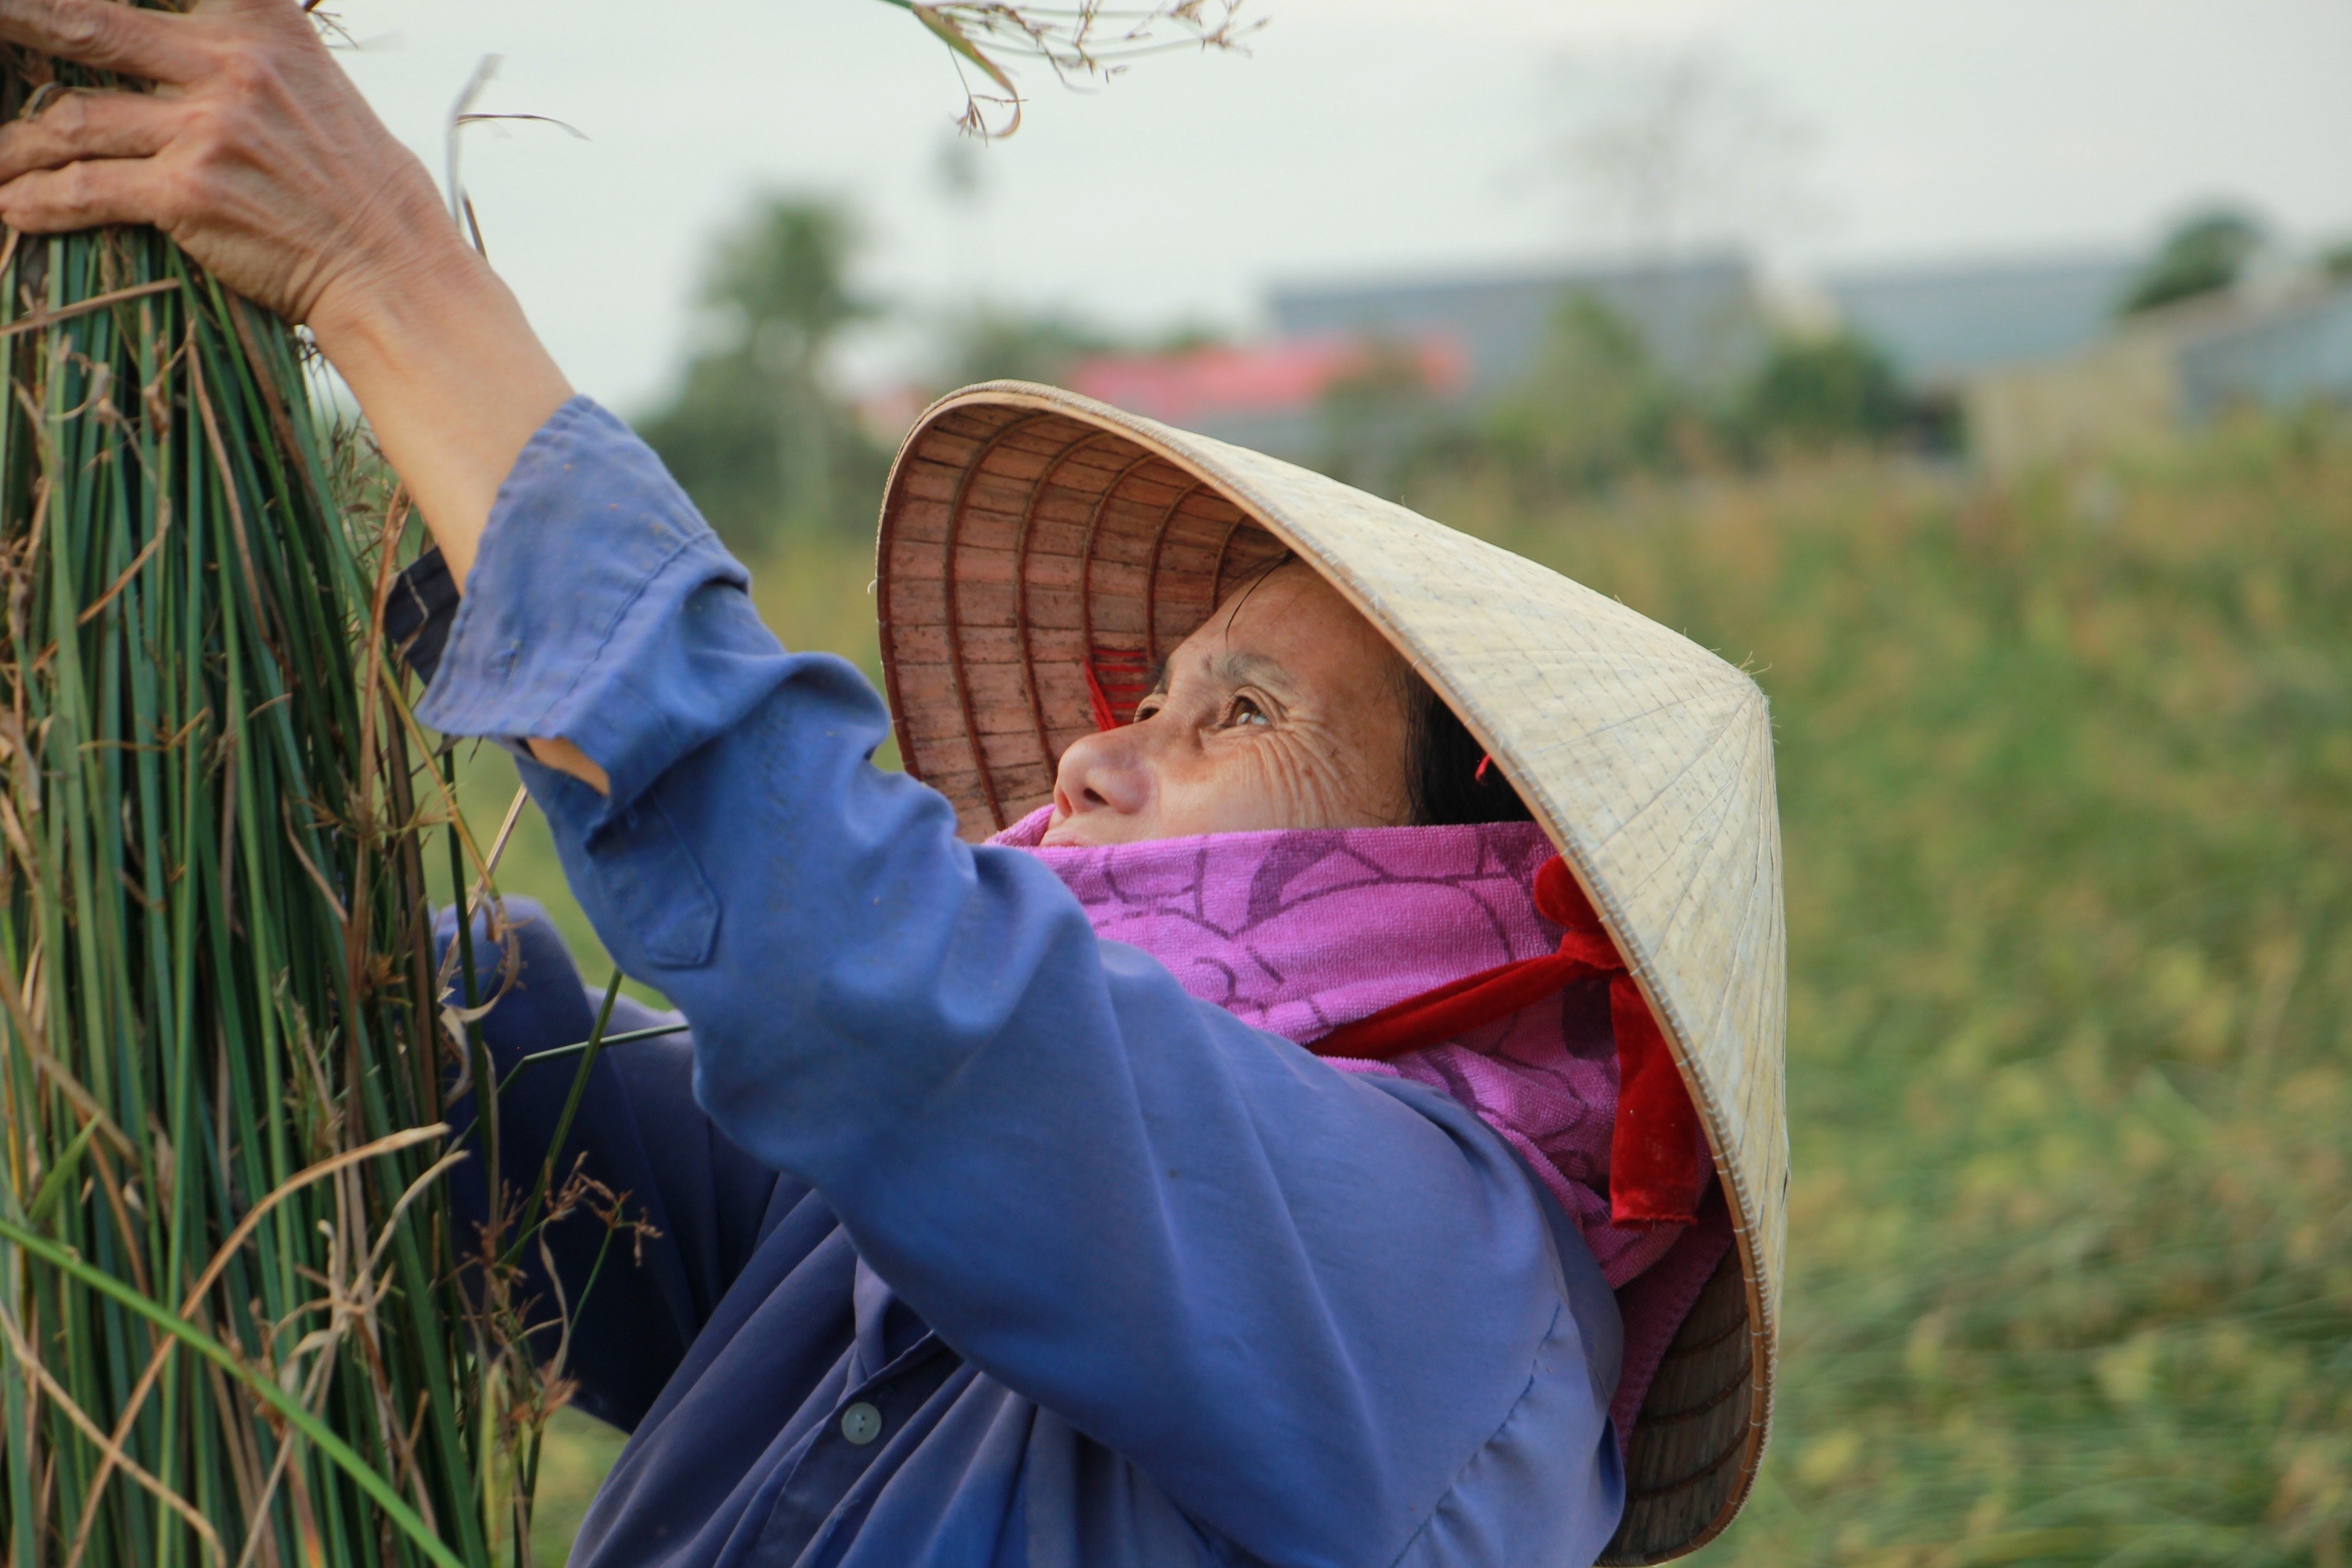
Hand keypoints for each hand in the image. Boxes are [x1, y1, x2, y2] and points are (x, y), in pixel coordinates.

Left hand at [0, 0, 463, 331]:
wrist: (395, 274)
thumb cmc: (363, 191)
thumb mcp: (318, 88)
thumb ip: (251, 55)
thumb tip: (181, 51)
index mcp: (264, 24)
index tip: (46, 1)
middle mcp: (232, 64)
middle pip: (87, 24)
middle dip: (17, 20)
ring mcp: (207, 128)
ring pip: (73, 119)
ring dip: (16, 145)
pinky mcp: (188, 194)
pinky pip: (85, 188)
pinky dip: (38, 200)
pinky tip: (15, 209)